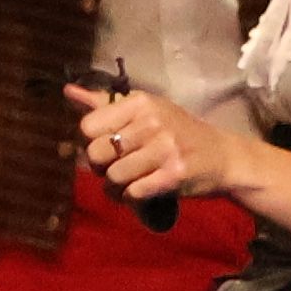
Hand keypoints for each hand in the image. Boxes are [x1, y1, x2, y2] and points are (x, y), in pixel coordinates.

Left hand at [69, 78, 256, 207]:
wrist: (223, 157)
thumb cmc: (179, 133)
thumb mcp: (146, 111)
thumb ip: (105, 104)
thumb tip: (68, 92)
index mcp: (141, 102)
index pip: (88, 126)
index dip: (91, 143)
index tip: (107, 148)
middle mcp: (152, 122)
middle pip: (96, 154)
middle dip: (100, 168)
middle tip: (116, 169)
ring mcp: (165, 148)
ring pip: (113, 177)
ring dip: (115, 188)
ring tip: (128, 184)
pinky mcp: (174, 175)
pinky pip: (132, 193)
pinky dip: (131, 198)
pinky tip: (140, 193)